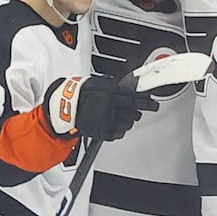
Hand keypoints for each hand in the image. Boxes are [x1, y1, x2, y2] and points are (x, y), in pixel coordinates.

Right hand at [44, 76, 158, 140]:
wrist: (63, 109)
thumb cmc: (78, 94)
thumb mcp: (96, 83)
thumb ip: (112, 85)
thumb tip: (126, 88)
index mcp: (108, 93)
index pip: (133, 98)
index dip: (145, 101)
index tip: (153, 102)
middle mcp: (109, 107)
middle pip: (133, 110)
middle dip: (138, 109)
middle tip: (139, 108)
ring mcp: (106, 121)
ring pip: (128, 122)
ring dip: (129, 119)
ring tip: (120, 115)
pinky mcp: (103, 132)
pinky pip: (119, 132)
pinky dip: (120, 129)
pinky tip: (114, 123)